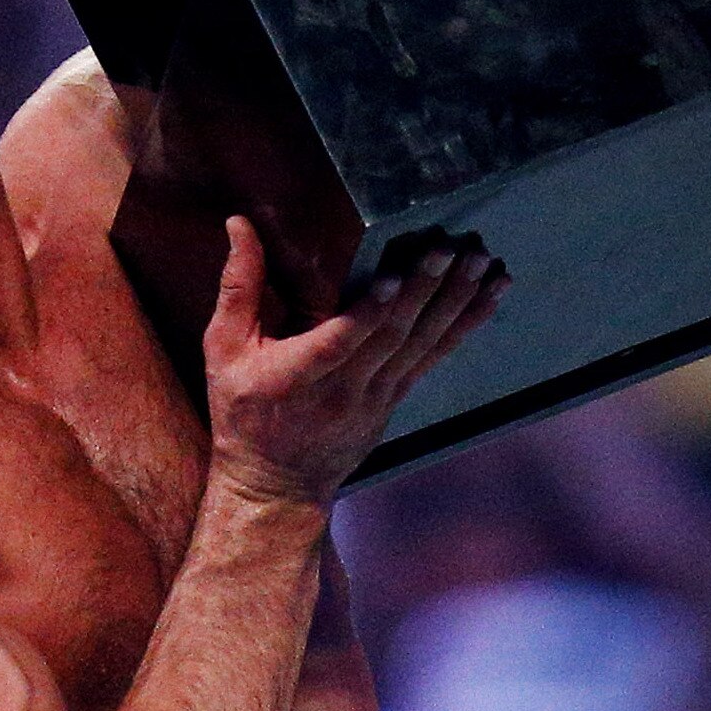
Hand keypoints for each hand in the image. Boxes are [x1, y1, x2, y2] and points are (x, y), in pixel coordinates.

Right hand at [202, 217, 506, 503]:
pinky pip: (432, 359)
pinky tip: (487, 297)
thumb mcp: (223, 350)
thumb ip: (237, 286)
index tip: (394, 276)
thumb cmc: (242, 412)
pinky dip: (462, 326)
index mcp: (295, 375)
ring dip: (455, 303)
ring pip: (420, 346)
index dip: (369, 311)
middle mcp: (342, 390)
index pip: (339, 342)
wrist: (275, 485)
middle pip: (391, 337)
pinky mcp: (394, 400)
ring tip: (482, 266)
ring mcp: (375, 398)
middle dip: (424, 290)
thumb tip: (238, 224)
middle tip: (451, 249)